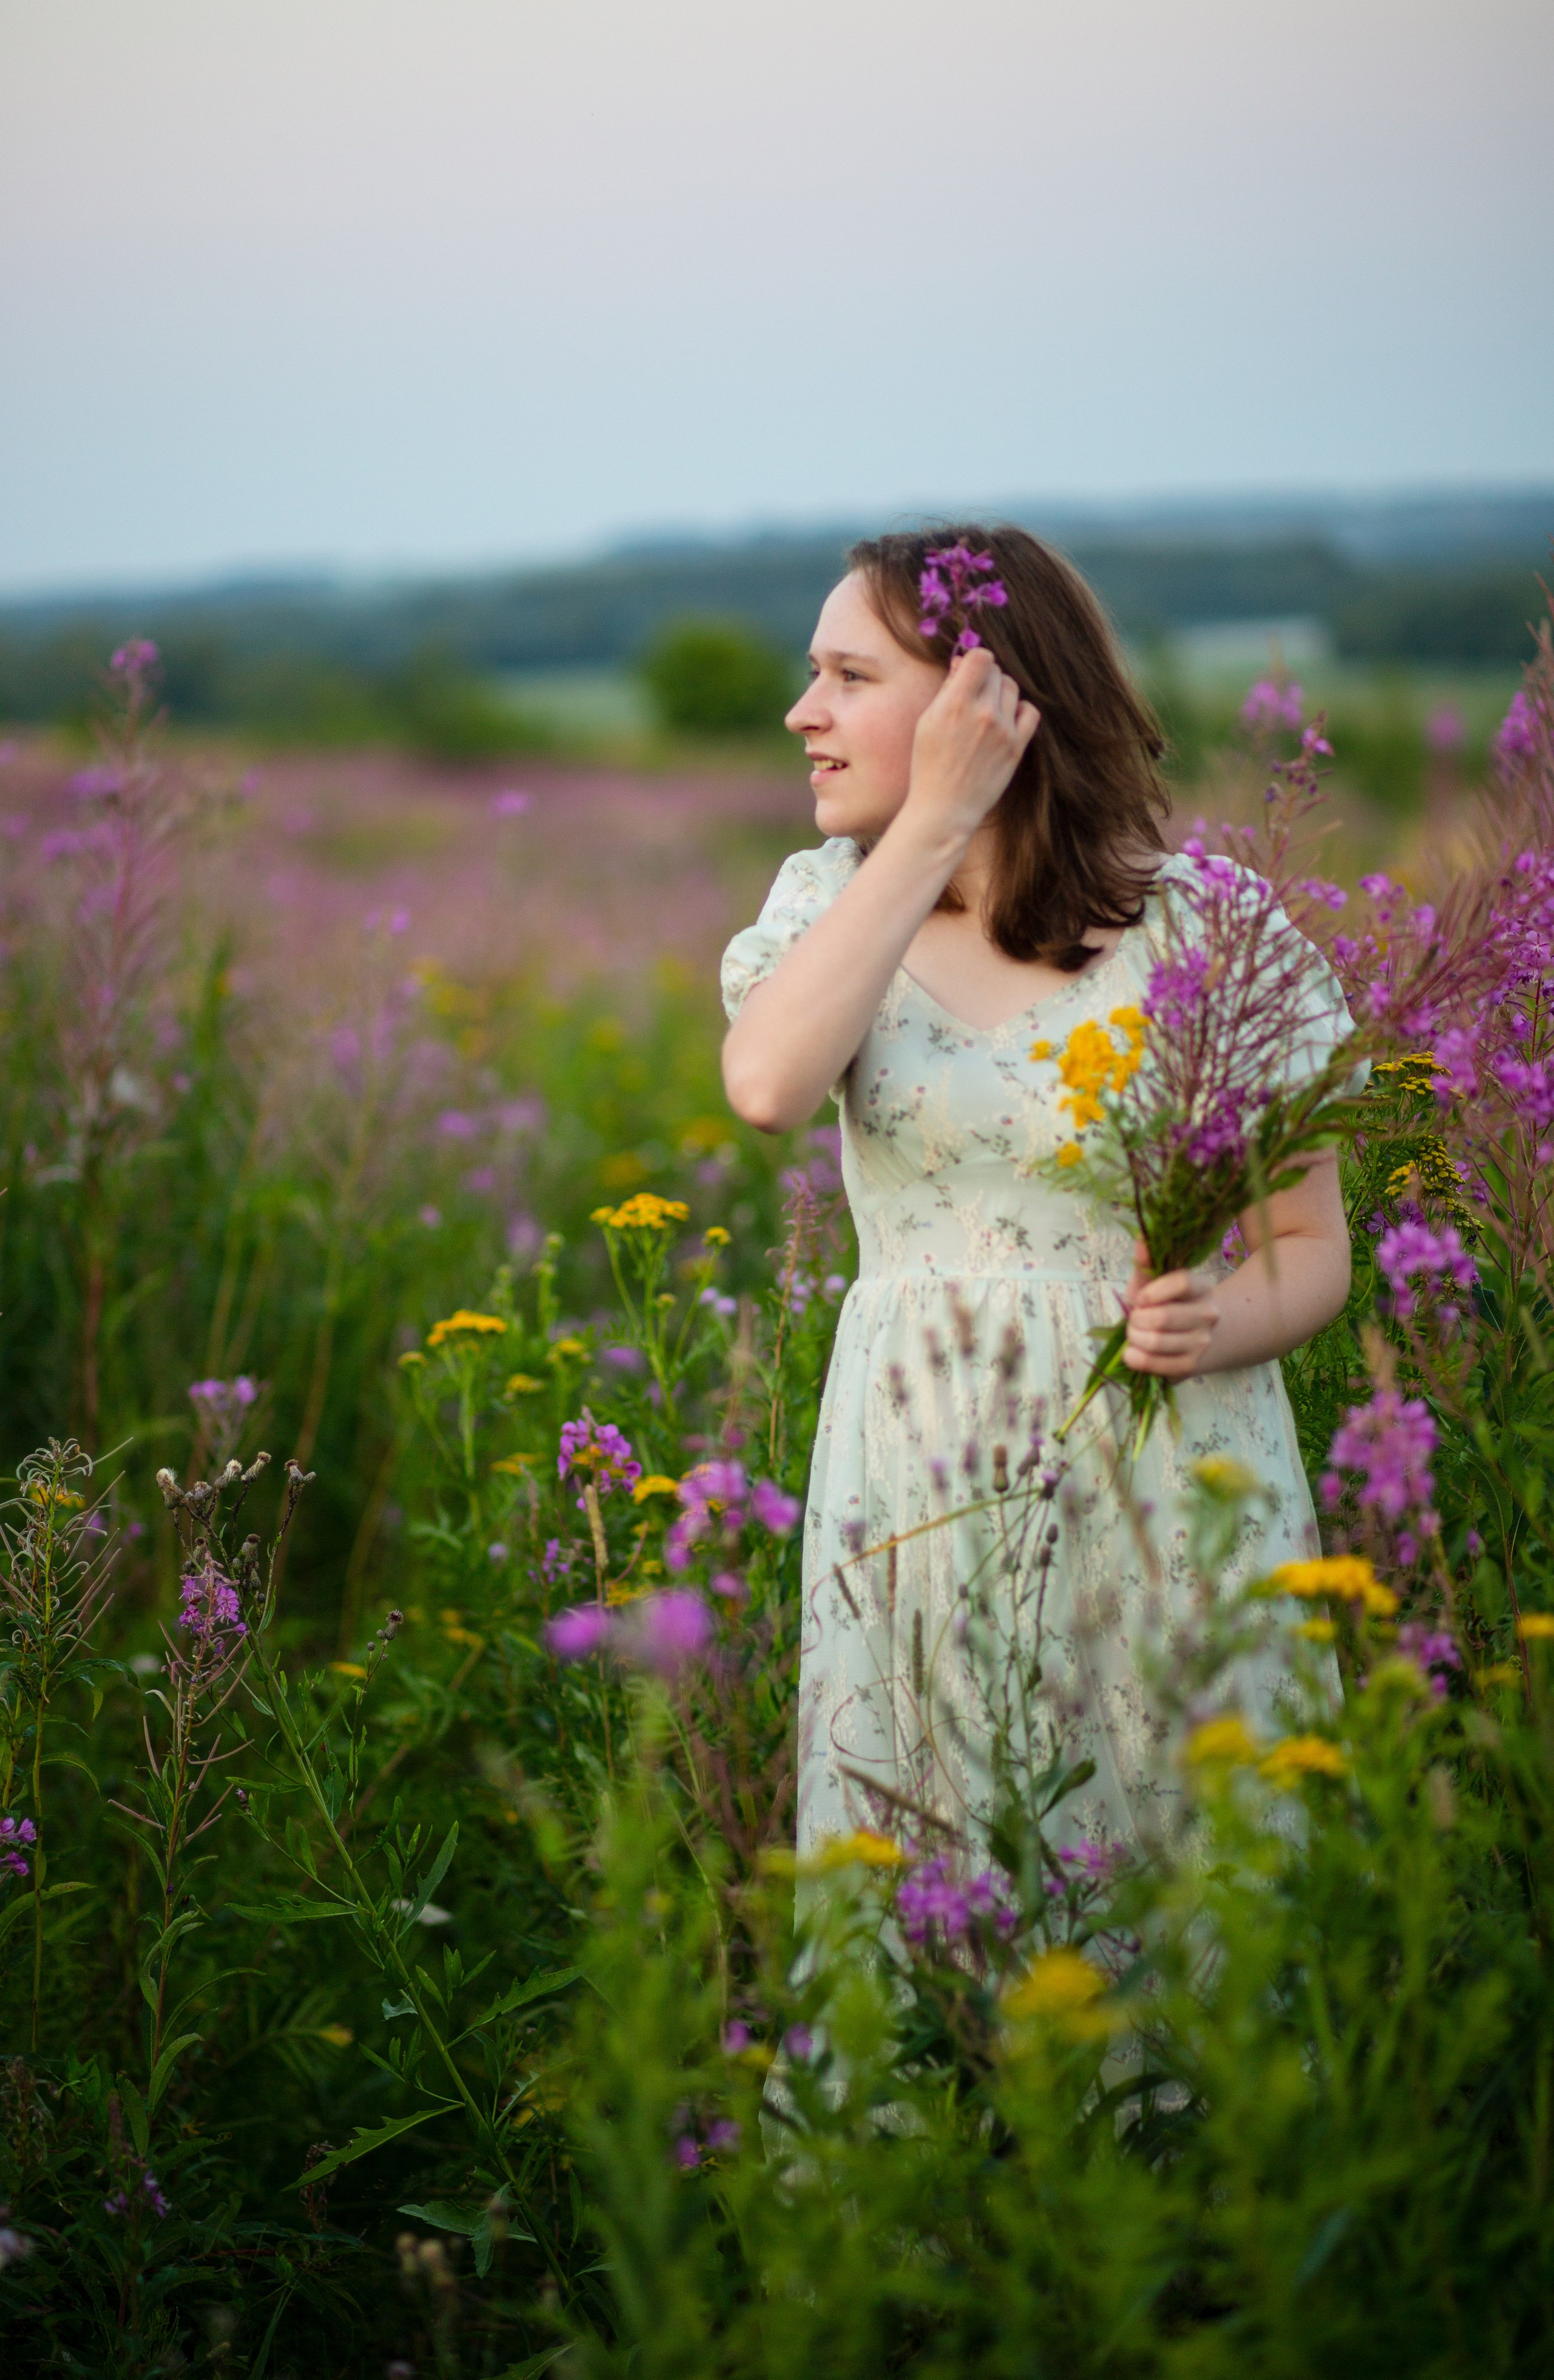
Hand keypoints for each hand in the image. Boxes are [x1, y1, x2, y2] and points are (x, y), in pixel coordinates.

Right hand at [901, 648, 1038, 845]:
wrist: (944, 808)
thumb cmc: (929, 765)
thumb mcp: (927, 722)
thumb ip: (946, 690)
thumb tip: (963, 662)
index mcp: (955, 703)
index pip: (981, 657)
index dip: (975, 660)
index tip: (969, 671)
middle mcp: (982, 713)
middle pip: (996, 671)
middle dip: (985, 677)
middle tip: (974, 694)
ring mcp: (1003, 730)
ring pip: (1012, 688)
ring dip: (1001, 692)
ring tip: (987, 709)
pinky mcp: (1016, 747)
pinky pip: (1030, 711)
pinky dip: (1019, 710)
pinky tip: (1006, 720)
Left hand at [1120, 1239, 1219, 1378]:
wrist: (1196, 1337)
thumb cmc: (1166, 1304)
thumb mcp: (1154, 1283)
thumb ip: (1146, 1264)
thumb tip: (1141, 1238)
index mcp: (1202, 1287)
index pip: (1182, 1282)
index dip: (1153, 1291)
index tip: (1139, 1298)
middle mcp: (1209, 1314)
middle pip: (1164, 1317)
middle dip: (1137, 1319)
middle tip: (1134, 1318)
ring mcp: (1202, 1342)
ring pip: (1156, 1342)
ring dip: (1134, 1338)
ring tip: (1134, 1334)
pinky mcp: (1191, 1366)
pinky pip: (1155, 1364)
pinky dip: (1136, 1359)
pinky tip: (1132, 1352)